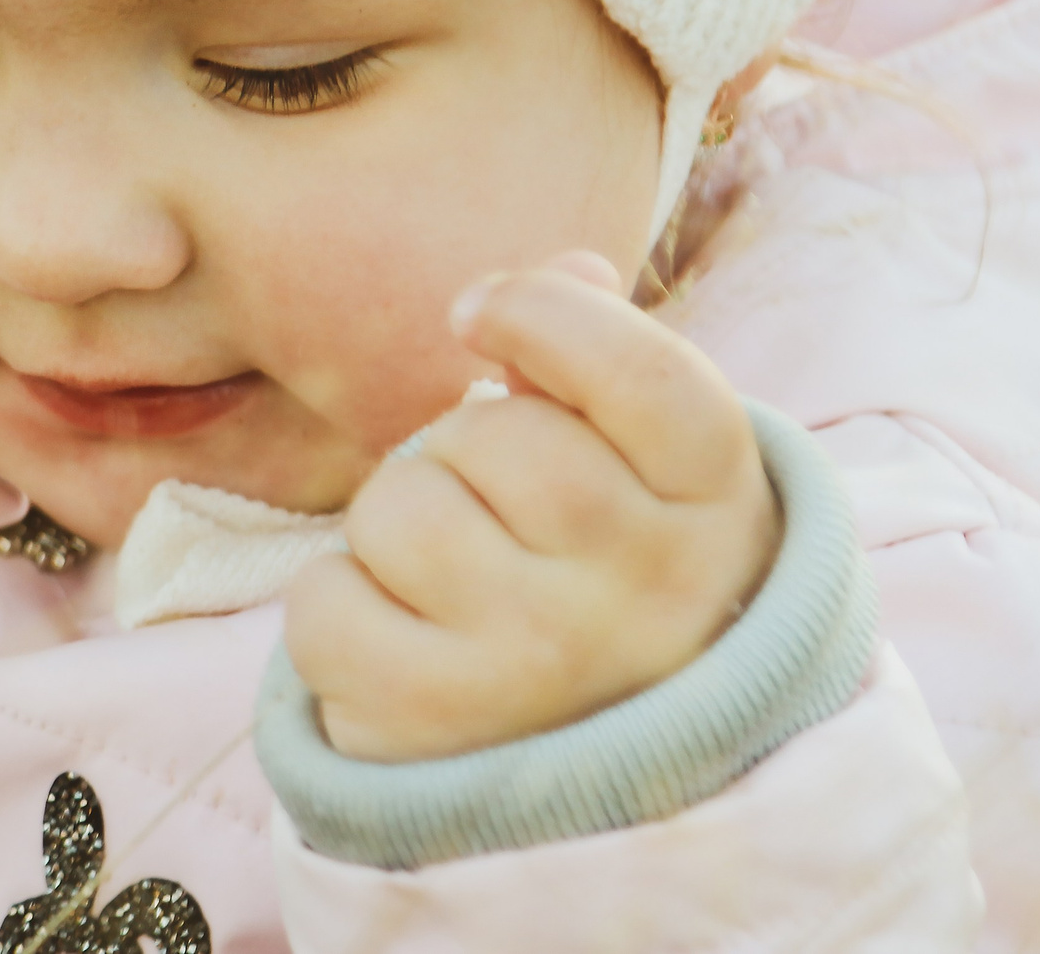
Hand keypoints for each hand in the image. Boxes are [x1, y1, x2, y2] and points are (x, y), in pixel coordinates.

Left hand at [283, 250, 779, 762]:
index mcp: (716, 504)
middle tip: (489, 506)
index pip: (645, 371)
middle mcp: (649, 592)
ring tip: (446, 579)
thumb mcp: (644, 465)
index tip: (478, 314)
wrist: (608, 772)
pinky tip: (398, 637)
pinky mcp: (436, 724)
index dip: (543, 312)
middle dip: (459, 447)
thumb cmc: (608, 572)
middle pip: (496, 437)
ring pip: (398, 509)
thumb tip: (568, 267)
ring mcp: (542, 665)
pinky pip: (324, 602)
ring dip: (391, 524)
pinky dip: (336, 605)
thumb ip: (599, 354)